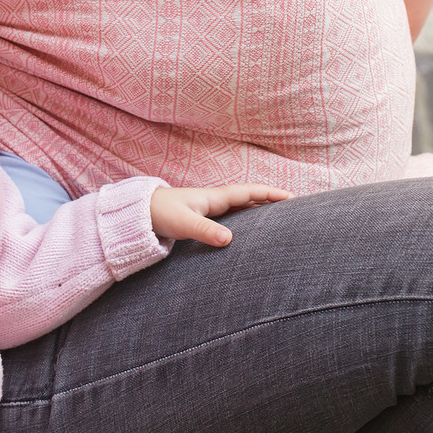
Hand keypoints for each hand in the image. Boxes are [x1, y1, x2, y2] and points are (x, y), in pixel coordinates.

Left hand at [150, 183, 289, 245]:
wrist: (138, 212)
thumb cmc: (160, 214)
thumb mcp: (183, 224)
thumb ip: (205, 231)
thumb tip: (229, 240)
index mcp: (214, 197)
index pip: (248, 192)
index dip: (270, 194)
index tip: (291, 197)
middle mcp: (214, 201)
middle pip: (249, 199)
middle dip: (270, 201)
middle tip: (294, 208)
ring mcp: (209, 209)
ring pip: (240, 208)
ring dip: (258, 211)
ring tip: (279, 220)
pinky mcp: (202, 219)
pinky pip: (231, 217)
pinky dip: (245, 220)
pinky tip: (249, 231)